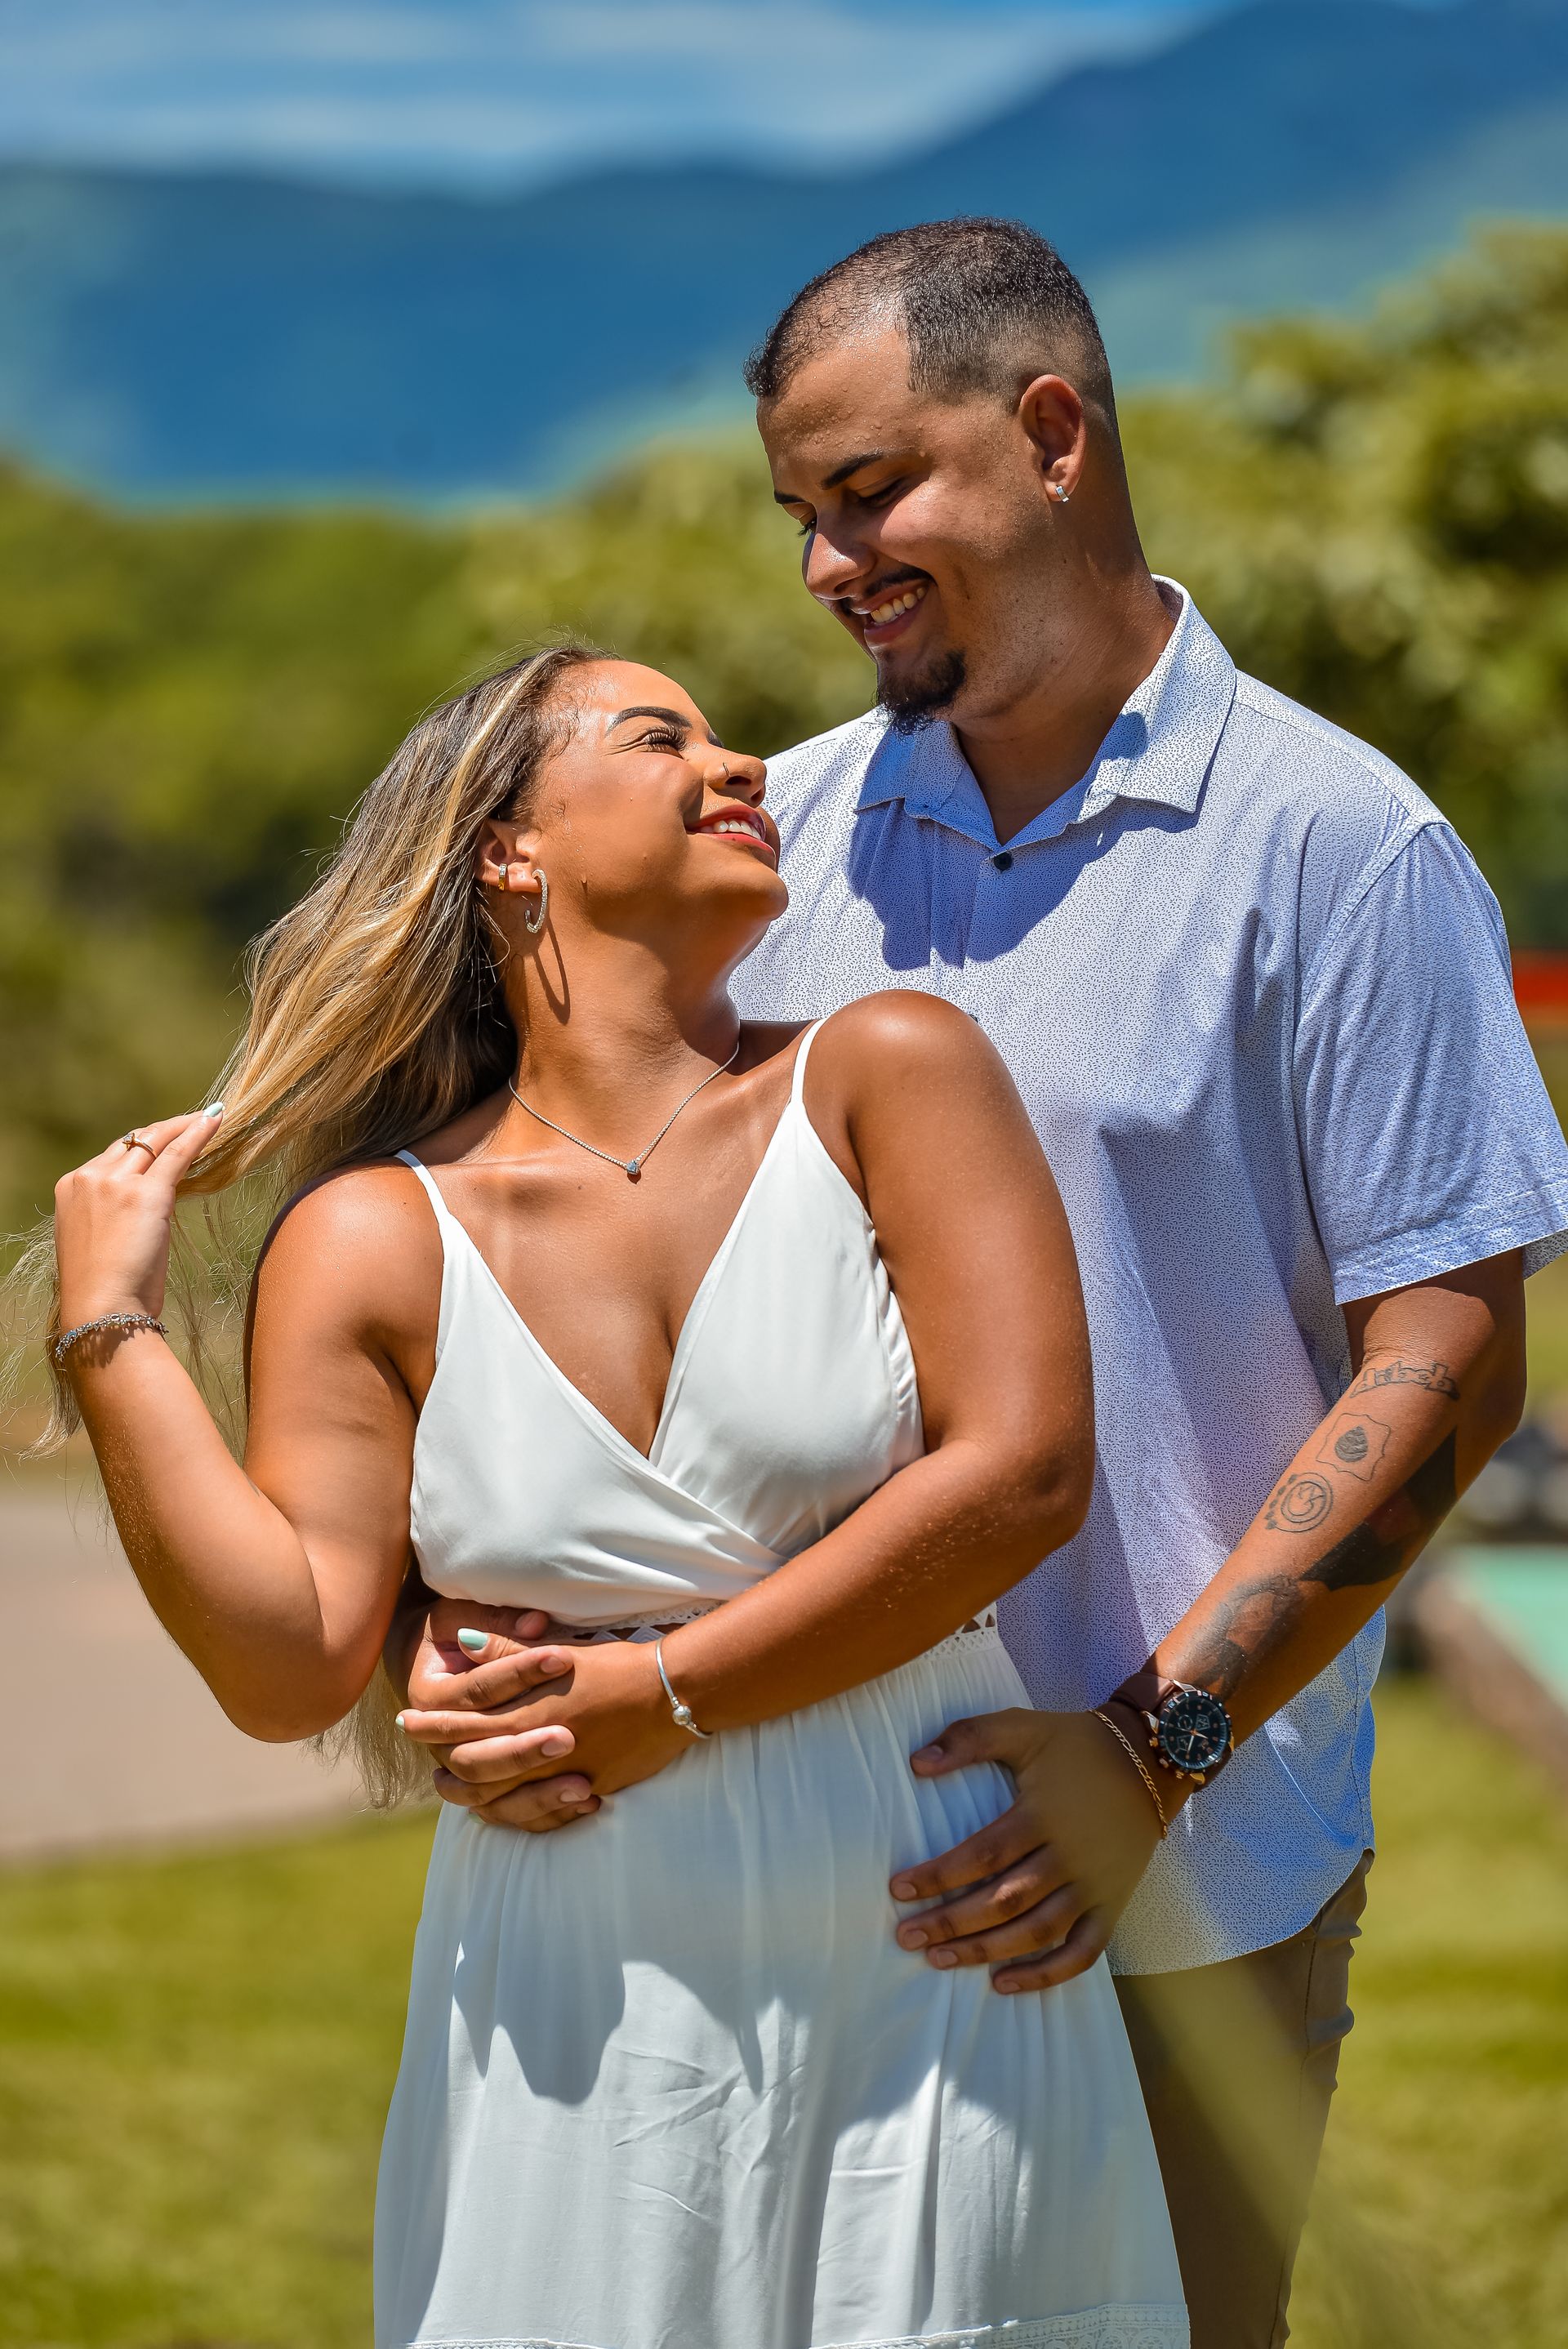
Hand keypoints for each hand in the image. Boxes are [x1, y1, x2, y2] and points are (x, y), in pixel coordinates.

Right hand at [54, 1108, 222, 1325]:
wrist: (101, 1309)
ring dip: (183, 1126)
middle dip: (164, 1130)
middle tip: (190, 1120)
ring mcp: (115, 1183)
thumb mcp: (99, 1239)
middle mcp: (89, 1178)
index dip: (142, 1147)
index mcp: (71, 1187)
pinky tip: (214, 1120)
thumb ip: (113, 1212)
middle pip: (133, 1142)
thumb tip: (146, 1203)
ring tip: (207, 1118)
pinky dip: (197, 1134)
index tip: (162, 1140)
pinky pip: (177, 1153)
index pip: (113, 1155)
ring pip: (155, 1141)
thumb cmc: (103, 1287)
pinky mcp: (146, 1194)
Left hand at [398, 1634, 690, 1826]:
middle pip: (476, 1766)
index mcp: (532, 1709)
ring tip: (449, 1789)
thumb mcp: (563, 1652)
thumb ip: (512, 1650)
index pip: (467, 1721)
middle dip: (442, 1760)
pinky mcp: (591, 1790)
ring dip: (471, 1795)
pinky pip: (542, 1814)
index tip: (407, 1720)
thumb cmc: (619, 1665)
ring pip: (503, 1797)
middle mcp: (542, 1747)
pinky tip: (502, 1809)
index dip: (434, 1723)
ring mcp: (566, 1775)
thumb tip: (466, 1642)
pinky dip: (516, 1814)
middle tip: (422, 1760)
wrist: (675, 1693)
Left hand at [889, 1705, 1180, 1992]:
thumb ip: (970, 1737)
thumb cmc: (1077, 1744)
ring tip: (939, 1961)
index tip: (898, 1889)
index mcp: (1043, 1814)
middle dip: (951, 1922)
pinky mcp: (1113, 1906)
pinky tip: (1004, 1983)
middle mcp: (1069, 1857)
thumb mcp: (1023, 1727)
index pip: (983, 1854)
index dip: (939, 1875)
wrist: (1151, 1761)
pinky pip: (1082, 1954)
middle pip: (1004, 1901)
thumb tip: (917, 1762)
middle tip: (906, 1937)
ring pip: (1037, 1932)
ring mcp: (1094, 1887)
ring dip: (986, 1951)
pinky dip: (1046, 1975)